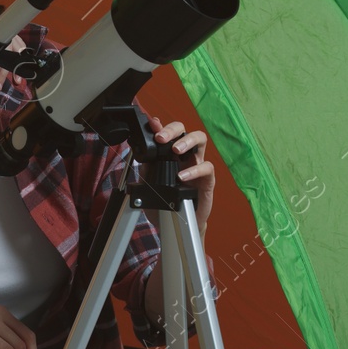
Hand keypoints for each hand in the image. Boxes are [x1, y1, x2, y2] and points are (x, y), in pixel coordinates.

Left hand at [146, 115, 214, 231]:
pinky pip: (206, 168)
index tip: (152, 124)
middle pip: (185, 130)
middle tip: (161, 138)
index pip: (169, 133)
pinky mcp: (207, 180)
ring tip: (176, 149)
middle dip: (173, 130)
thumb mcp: (150, 183)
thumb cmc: (165, 201)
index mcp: (171, 154)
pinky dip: (194, 170)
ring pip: (200, 141)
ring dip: (187, 141)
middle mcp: (186, 156)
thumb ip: (147, 168)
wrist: (175, 224)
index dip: (161, 126)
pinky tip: (182, 176)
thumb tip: (140, 154)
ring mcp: (197, 165)